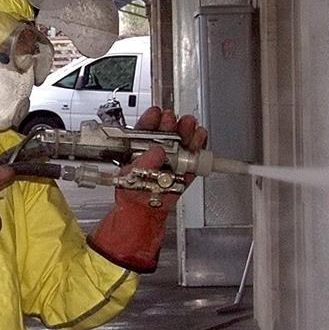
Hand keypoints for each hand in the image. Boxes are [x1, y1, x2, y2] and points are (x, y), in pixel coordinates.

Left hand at [88, 107, 207, 271]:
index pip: (146, 128)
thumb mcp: (129, 178)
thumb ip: (142, 164)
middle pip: (168, 130)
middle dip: (173, 123)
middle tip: (174, 122)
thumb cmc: (131, 194)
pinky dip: (199, 149)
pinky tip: (198, 142)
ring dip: (188, 133)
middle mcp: (157, 149)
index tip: (156, 114)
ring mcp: (173, 159)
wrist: (143, 215)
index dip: (152, 119)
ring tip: (189, 129)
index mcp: (139, 147)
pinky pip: (195, 156)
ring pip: (184, 140)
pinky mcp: (186, 170)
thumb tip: (157, 152)